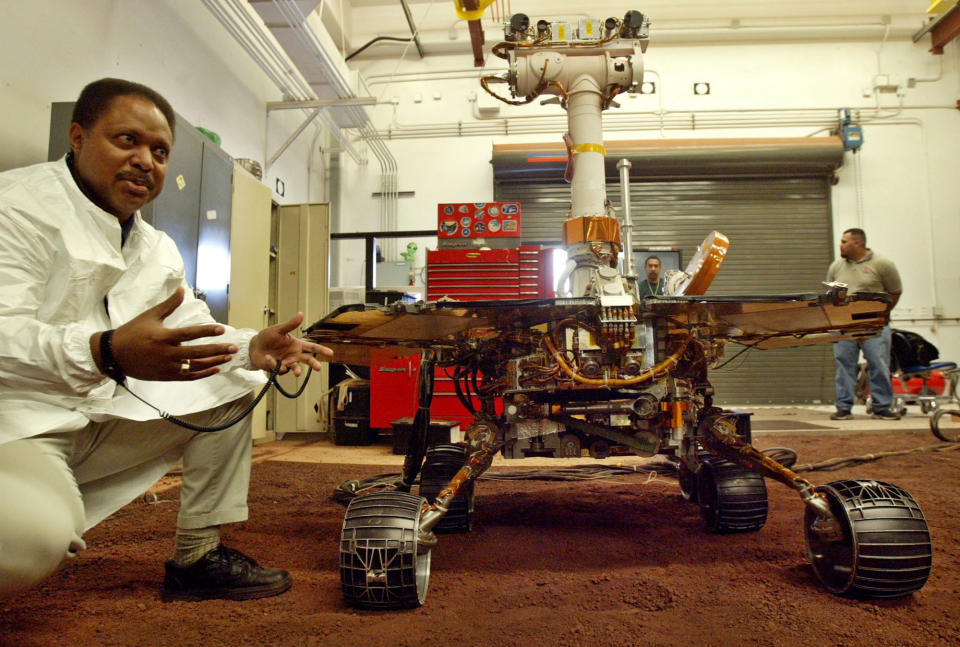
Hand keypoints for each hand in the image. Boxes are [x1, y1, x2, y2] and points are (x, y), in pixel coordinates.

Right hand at [92, 287, 237, 380]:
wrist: (113, 355)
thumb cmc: (132, 332)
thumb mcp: (150, 316)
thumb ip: (169, 304)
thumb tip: (182, 289)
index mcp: (163, 337)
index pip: (189, 333)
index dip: (206, 331)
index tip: (222, 329)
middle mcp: (167, 353)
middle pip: (197, 353)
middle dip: (218, 350)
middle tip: (234, 348)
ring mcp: (167, 367)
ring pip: (195, 366)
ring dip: (214, 362)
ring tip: (228, 358)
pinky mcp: (166, 376)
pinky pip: (188, 377)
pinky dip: (202, 374)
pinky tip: (215, 369)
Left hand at [249, 312, 332, 375]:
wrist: (254, 347)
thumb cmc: (267, 337)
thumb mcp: (279, 329)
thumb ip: (290, 325)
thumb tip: (301, 314)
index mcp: (297, 345)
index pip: (312, 347)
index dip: (321, 350)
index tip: (330, 353)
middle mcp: (294, 355)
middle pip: (308, 360)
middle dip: (314, 364)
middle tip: (318, 368)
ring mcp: (287, 362)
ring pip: (296, 368)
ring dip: (297, 370)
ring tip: (297, 373)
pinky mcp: (279, 368)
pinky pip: (280, 369)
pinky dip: (274, 363)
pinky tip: (268, 358)